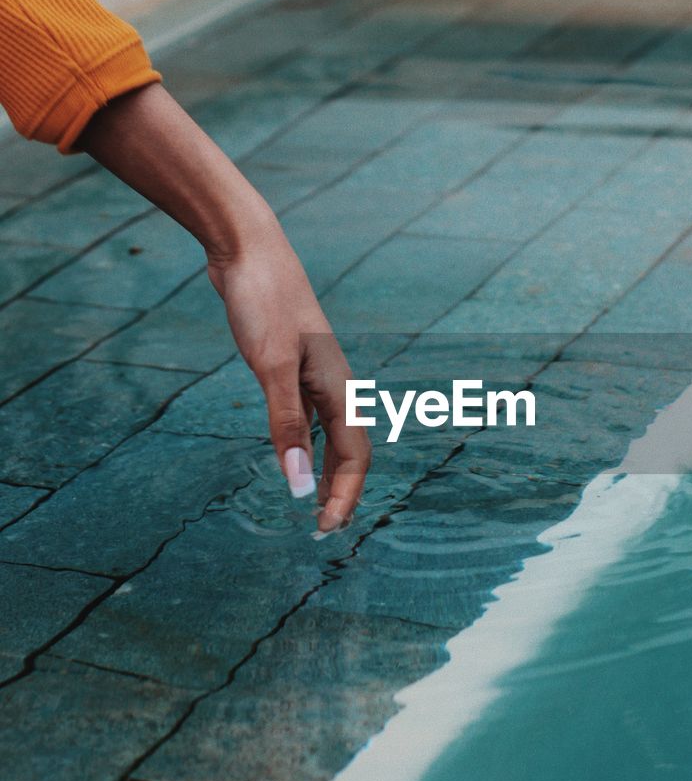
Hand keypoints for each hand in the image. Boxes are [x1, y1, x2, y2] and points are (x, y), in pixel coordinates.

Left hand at [206, 223, 369, 532]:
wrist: (249, 251)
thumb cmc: (264, 302)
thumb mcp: (271, 367)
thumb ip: (286, 426)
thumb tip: (297, 486)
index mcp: (339, 388)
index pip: (354, 458)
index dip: (345, 496)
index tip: (326, 529)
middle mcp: (335, 385)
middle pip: (350, 450)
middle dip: (341, 491)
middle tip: (322, 528)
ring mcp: (316, 374)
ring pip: (333, 434)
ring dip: (327, 470)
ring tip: (314, 502)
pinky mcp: (295, 365)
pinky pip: (311, 417)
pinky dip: (308, 444)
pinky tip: (294, 452)